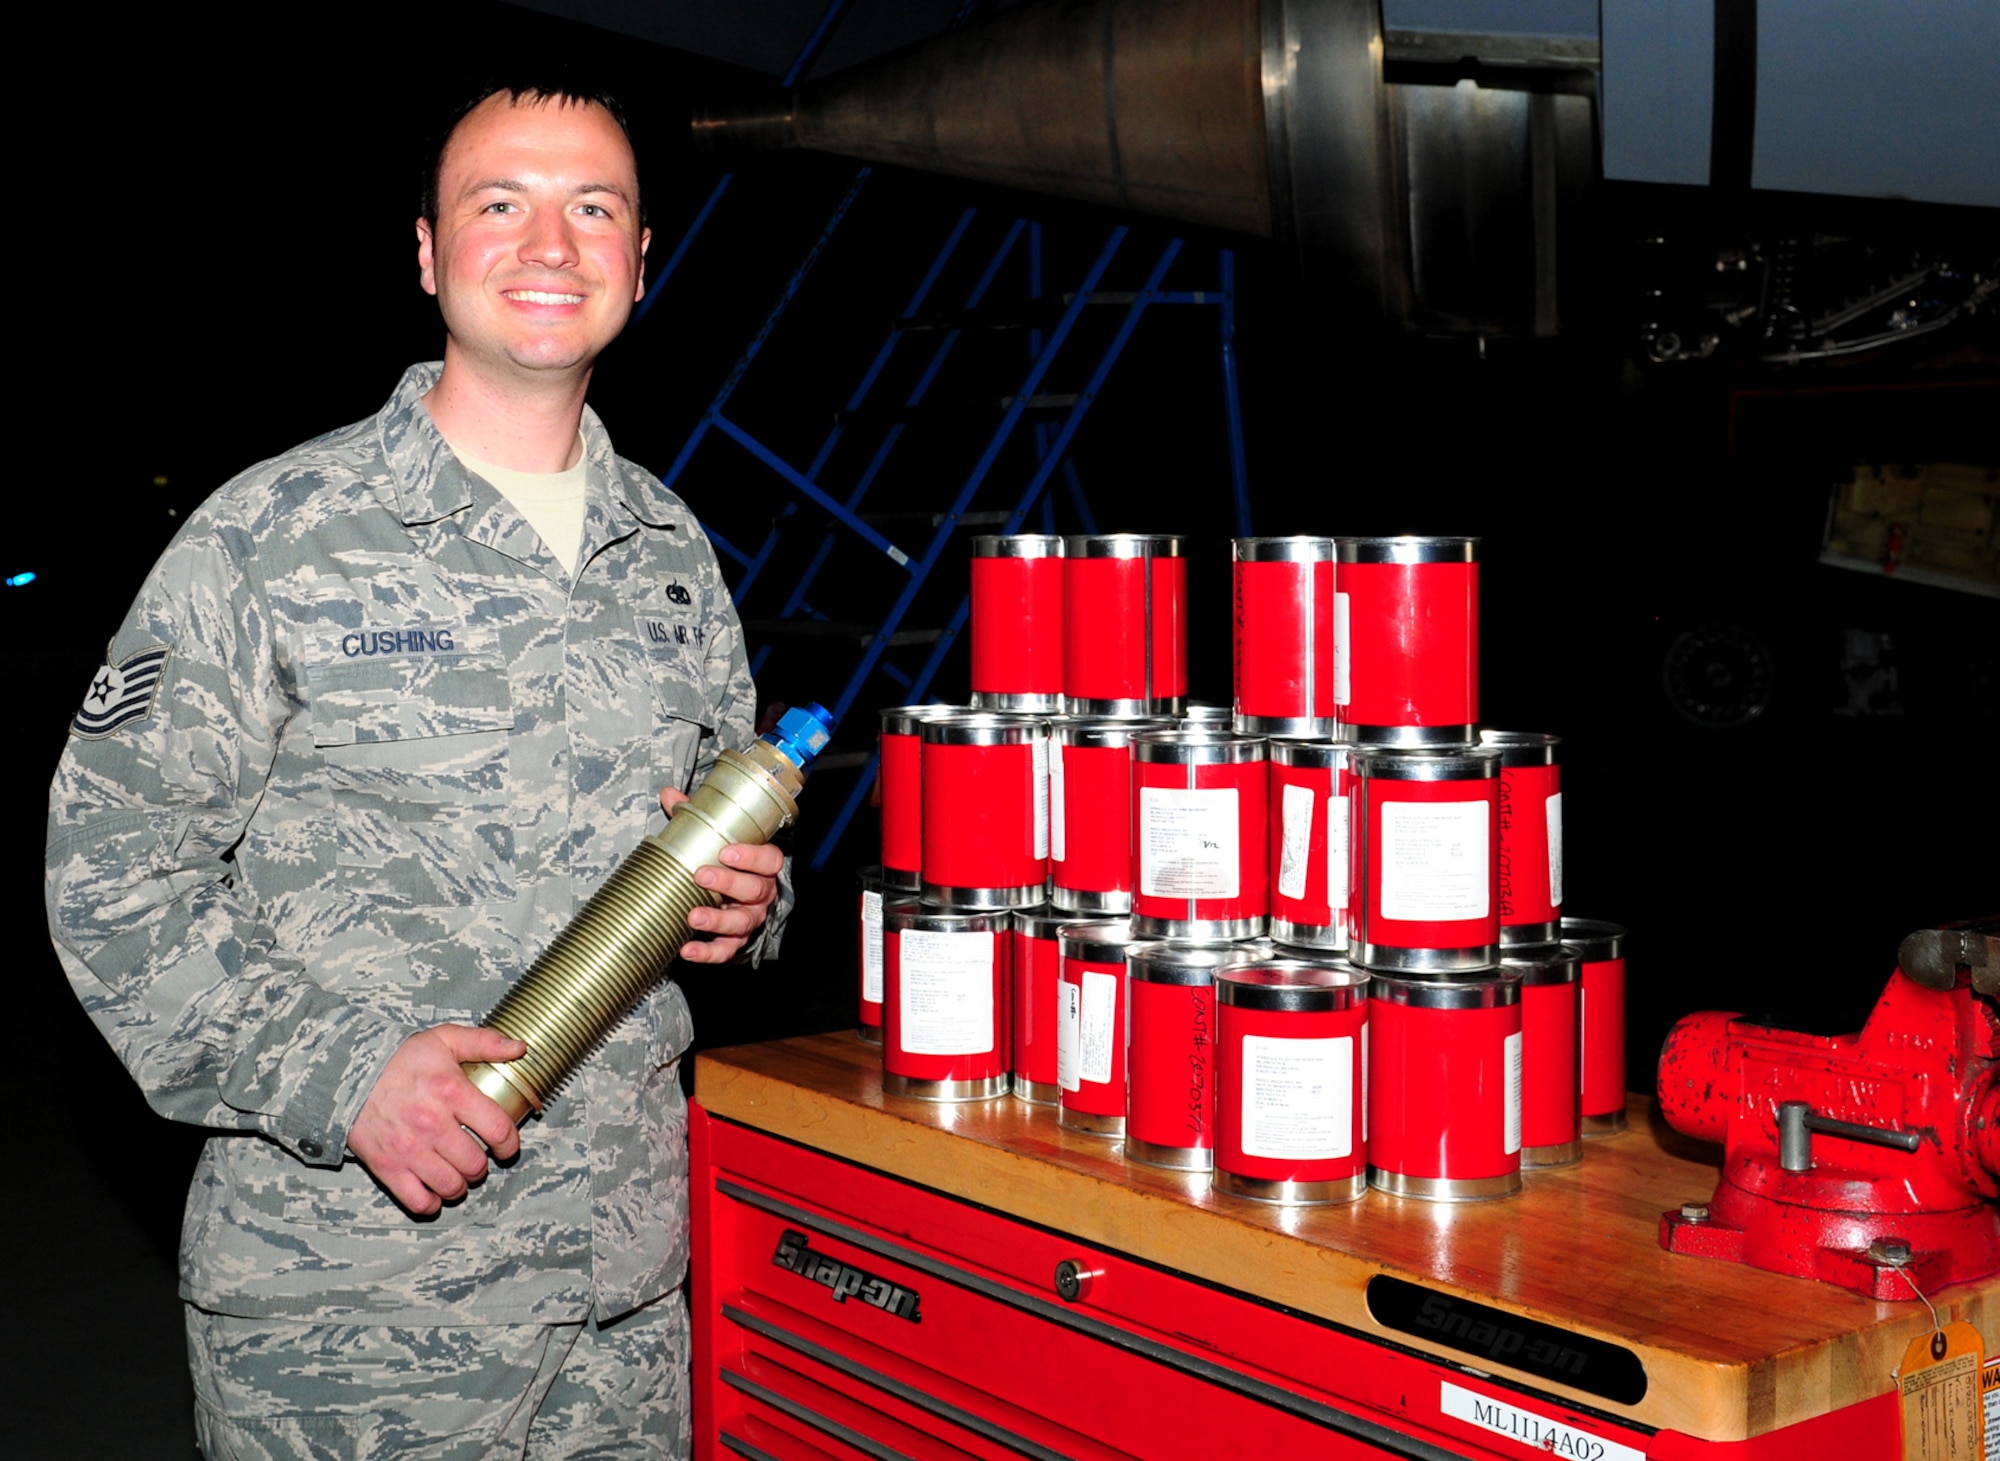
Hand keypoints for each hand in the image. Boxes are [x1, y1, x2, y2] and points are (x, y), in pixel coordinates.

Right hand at [347, 1024, 525, 1215]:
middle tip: (477, 1159)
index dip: (510, 1144)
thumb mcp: (444, 1039)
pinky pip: (418, 1200)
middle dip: (483, 1166)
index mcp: (451, 1092)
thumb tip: (520, 1049)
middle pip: (476, 1164)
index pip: (498, 1129)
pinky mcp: (387, 1167)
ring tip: (459, 1175)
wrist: (345, 1074)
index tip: (507, 1147)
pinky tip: (435, 1191)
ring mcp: (409, 1149)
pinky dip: (432, 1202)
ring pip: (451, 1186)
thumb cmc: (399, 1058)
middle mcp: (432, 1124)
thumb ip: (485, 1042)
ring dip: (461, 1185)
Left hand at [661, 786, 782, 963]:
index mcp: (762, 866)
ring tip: (693, 916)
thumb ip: (695, 816)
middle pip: (754, 890)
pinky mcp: (735, 941)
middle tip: (701, 875)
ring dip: (718, 920)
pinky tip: (687, 949)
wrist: (733, 896)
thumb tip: (669, 794)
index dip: (751, 856)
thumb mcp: (716, 838)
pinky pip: (726, 950)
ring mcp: (749, 919)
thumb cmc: (726, 862)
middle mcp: (761, 894)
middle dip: (728, 883)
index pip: (769, 860)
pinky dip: (708, 953)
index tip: (727, 851)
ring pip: (742, 922)